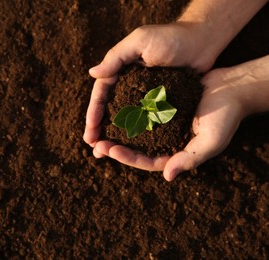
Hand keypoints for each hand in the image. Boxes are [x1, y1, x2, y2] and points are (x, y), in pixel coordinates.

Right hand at [83, 23, 215, 147]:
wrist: (202, 42)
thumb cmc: (171, 37)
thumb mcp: (141, 41)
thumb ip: (116, 57)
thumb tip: (92, 73)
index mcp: (120, 70)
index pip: (102, 94)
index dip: (94, 112)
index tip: (89, 131)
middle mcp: (129, 85)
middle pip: (109, 109)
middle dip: (99, 128)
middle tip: (93, 146)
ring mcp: (144, 95)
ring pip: (125, 118)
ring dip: (114, 135)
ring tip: (105, 152)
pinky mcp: (160, 103)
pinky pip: (145, 120)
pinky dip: (135, 133)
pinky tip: (130, 147)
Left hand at [91, 55, 268, 180]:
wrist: (232, 88)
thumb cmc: (226, 116)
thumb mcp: (210, 141)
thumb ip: (190, 159)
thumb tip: (168, 177)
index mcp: (174, 153)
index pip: (145, 160)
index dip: (126, 157)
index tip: (108, 149)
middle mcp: (164, 140)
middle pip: (134, 147)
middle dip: (113, 146)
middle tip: (93, 143)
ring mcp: (161, 123)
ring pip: (132, 130)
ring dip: (114, 129)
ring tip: (95, 127)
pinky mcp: (159, 106)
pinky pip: (138, 110)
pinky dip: (125, 110)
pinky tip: (109, 106)